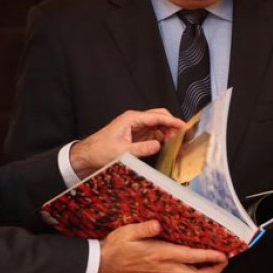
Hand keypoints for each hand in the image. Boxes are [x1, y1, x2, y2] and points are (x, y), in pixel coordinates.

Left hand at [69, 109, 185, 177]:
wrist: (88, 155)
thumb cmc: (100, 151)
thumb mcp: (122, 152)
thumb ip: (142, 148)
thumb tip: (159, 145)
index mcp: (132, 119)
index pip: (157, 116)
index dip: (172, 121)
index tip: (184, 126)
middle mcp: (135, 120)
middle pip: (159, 117)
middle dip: (172, 125)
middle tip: (183, 136)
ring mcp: (136, 127)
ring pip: (157, 126)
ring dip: (167, 132)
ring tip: (177, 143)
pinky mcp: (135, 136)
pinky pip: (152, 134)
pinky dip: (161, 138)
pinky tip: (167, 146)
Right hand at [95, 221, 226, 272]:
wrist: (99, 267)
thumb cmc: (113, 249)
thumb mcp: (128, 231)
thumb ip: (145, 228)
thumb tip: (158, 225)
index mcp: (160, 255)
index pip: (192, 257)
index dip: (210, 257)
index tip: (222, 255)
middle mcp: (161, 271)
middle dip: (212, 272)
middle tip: (221, 265)